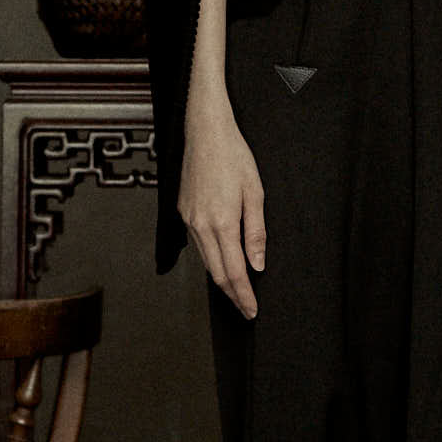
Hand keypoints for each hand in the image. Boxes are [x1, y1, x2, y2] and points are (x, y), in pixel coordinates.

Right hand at [180, 102, 265, 318]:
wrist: (205, 132)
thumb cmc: (234, 156)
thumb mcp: (256, 193)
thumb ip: (256, 232)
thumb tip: (257, 264)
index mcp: (222, 222)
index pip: (234, 272)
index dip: (243, 295)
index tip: (252, 310)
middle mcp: (201, 225)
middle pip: (216, 273)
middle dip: (232, 294)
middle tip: (246, 310)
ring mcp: (189, 219)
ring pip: (206, 260)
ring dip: (221, 279)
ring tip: (237, 292)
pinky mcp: (183, 212)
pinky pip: (198, 244)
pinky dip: (211, 259)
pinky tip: (222, 262)